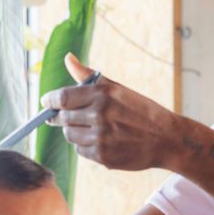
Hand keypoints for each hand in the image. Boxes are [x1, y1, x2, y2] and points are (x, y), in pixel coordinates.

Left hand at [41, 53, 182, 170]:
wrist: (166, 138)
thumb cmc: (141, 110)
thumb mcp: (117, 88)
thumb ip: (88, 75)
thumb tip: (68, 58)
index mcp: (102, 94)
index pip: (62, 98)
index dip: (50, 101)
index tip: (47, 103)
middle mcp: (99, 115)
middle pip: (63, 118)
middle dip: (65, 117)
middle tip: (76, 116)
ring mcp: (100, 137)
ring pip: (70, 136)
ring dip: (75, 132)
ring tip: (93, 128)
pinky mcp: (102, 157)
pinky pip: (81, 151)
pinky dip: (86, 146)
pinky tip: (103, 140)